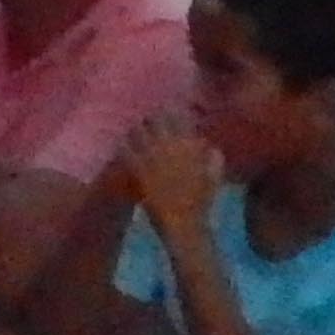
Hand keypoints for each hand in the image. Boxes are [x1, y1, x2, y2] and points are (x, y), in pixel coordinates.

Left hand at [118, 109, 221, 237]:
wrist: (185, 224)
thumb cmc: (202, 203)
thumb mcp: (214, 178)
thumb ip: (214, 158)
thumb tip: (210, 144)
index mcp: (190, 146)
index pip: (178, 117)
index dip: (170, 111)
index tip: (165, 110)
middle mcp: (171, 146)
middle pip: (154, 119)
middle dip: (149, 117)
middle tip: (145, 119)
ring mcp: (152, 157)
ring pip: (138, 131)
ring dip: (135, 129)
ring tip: (132, 129)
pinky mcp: (138, 169)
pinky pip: (126, 150)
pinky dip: (123, 145)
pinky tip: (120, 144)